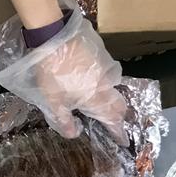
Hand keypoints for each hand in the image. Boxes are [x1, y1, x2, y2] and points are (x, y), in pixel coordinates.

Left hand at [0, 0, 128, 146]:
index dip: (118, 131)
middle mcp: (106, 83)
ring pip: (114, 87)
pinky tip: (96, 82)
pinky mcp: (102, 54)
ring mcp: (106, 67)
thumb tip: (74, 134)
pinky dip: (106, 82)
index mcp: (95, 97)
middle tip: (114, 123)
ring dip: (112, 97)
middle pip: (118, 103)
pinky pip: (108, 73)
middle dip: (118, 115)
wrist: (54, 36)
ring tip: (105, 104)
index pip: (112, 118)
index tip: (124, 140)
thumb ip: (64, 119)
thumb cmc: (51, 72)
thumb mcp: (52, 100)